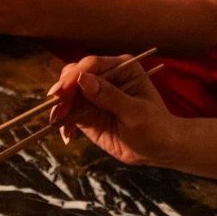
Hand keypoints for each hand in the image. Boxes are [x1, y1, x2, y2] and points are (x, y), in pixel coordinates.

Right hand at [47, 55, 178, 164]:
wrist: (159, 149)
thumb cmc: (155, 127)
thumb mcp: (135, 112)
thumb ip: (110, 96)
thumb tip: (83, 80)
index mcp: (121, 68)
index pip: (91, 65)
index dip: (74, 76)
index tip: (61, 92)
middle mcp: (105, 77)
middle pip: (74, 77)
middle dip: (62, 92)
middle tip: (57, 110)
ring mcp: (94, 96)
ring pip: (67, 95)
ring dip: (59, 109)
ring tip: (58, 124)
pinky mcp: (87, 113)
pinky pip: (68, 114)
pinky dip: (63, 123)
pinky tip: (67, 136)